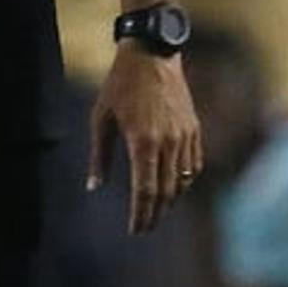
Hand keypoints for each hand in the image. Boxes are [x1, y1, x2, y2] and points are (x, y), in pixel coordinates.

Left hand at [87, 42, 203, 234]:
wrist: (152, 56)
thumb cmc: (119, 86)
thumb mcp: (101, 118)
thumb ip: (99, 155)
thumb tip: (93, 186)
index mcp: (143, 142)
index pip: (146, 190)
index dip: (141, 214)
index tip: (136, 230)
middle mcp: (169, 144)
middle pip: (166, 192)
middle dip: (155, 213)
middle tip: (144, 227)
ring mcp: (185, 137)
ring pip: (182, 181)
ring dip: (170, 200)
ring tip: (155, 210)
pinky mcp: (194, 130)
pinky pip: (193, 165)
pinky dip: (184, 181)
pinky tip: (174, 186)